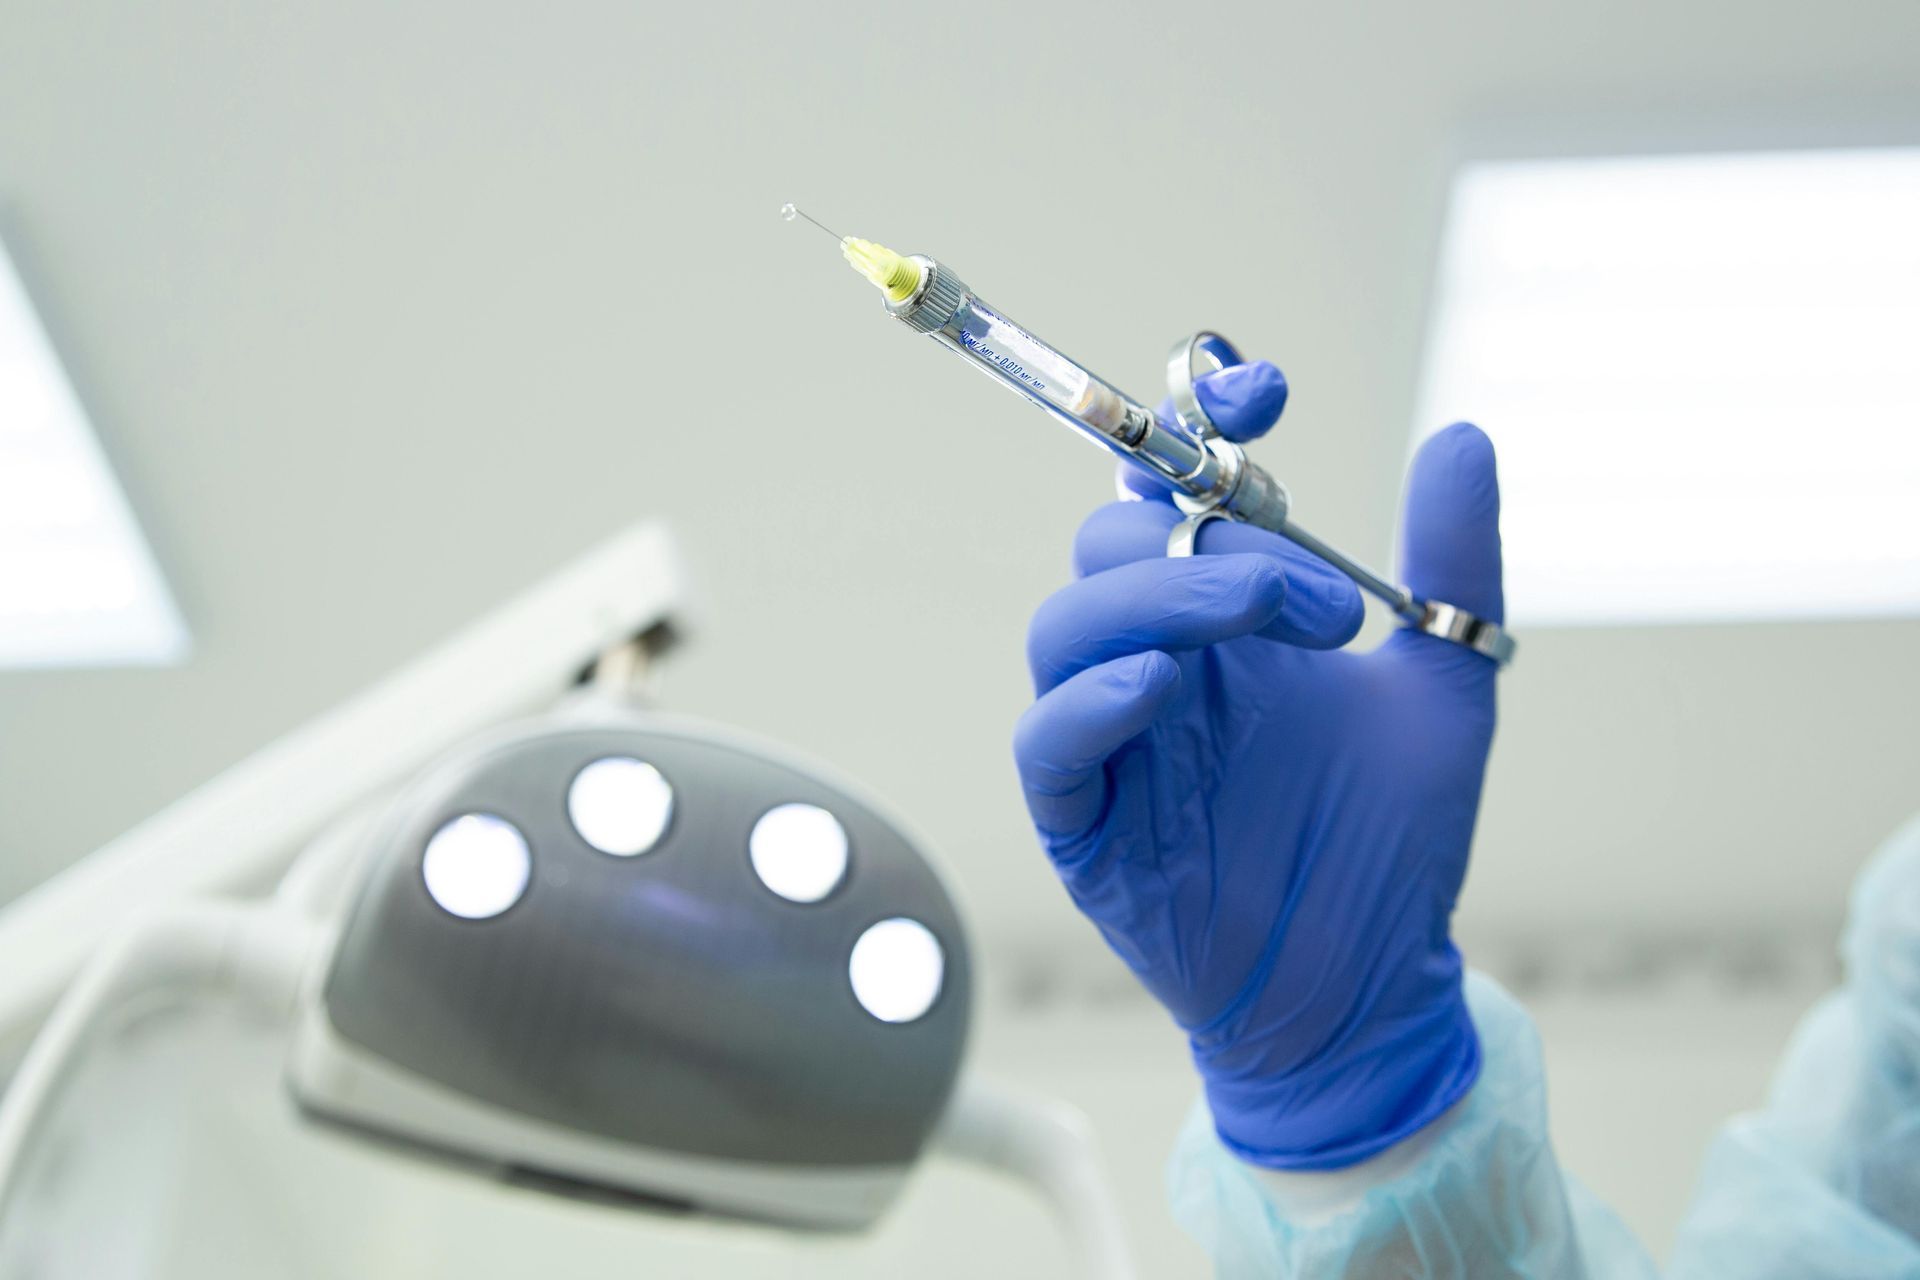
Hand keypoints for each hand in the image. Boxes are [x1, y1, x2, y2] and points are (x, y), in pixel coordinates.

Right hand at [1013, 358, 1503, 1167]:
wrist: (1367, 983)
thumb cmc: (1389, 842)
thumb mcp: (1445, 689)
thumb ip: (1453, 566)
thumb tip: (1462, 435)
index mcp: (1221, 619)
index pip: (1166, 488)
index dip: (1195, 423)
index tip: (1265, 395)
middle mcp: (1157, 661)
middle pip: (1109, 544)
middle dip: (1204, 539)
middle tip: (1316, 596)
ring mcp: (1113, 738)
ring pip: (1066, 625)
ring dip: (1156, 599)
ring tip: (1263, 625)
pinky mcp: (1084, 820)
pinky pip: (1049, 741)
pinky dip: (1093, 702)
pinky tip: (1165, 691)